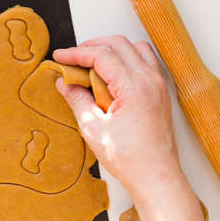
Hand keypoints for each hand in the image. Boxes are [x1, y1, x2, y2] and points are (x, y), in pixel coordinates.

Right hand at [54, 36, 178, 189]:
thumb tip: (64, 83)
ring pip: (133, 48)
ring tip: (91, 64)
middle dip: (91, 46)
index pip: (102, 55)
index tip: (60, 57)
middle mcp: (150, 80)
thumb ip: (77, 99)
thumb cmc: (129, 158)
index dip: (76, 53)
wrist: (156, 176)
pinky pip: (144, 60)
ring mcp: (158, 84)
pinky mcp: (159, 91)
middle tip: (72, 58)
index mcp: (134, 88)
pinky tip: (111, 74)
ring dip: (110, 49)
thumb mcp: (93, 128)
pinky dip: (125, 58)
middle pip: (118, 44)